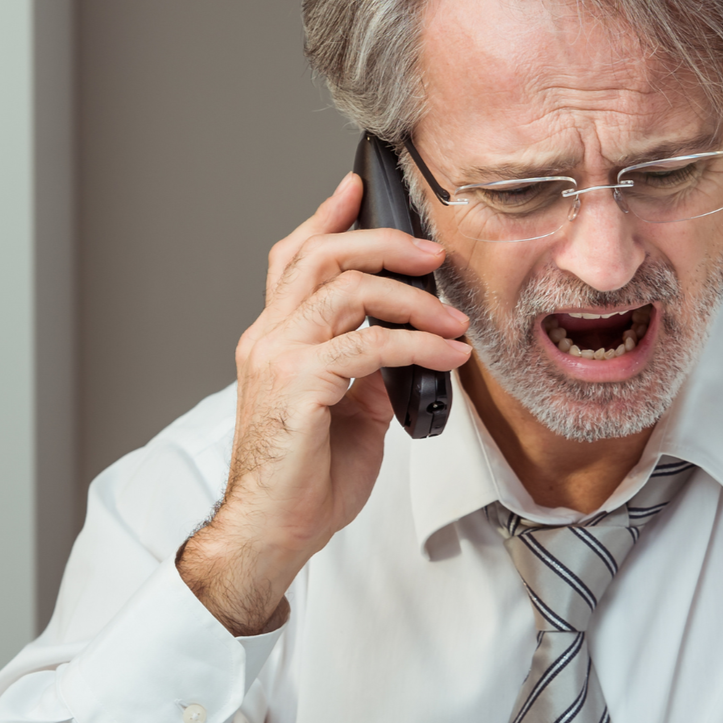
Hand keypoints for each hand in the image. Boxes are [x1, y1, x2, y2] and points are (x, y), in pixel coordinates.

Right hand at [178, 172, 472, 633]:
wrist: (274, 532)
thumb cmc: (306, 481)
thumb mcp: (348, 415)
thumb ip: (367, 373)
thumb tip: (405, 351)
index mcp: (273, 339)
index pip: (295, 260)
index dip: (326, 220)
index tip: (358, 191)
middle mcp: (269, 337)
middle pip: (322, 257)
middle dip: (383, 244)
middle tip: (432, 254)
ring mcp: (279, 357)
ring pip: (347, 291)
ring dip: (412, 299)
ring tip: (453, 318)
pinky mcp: (301, 384)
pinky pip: (369, 346)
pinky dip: (417, 344)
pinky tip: (448, 353)